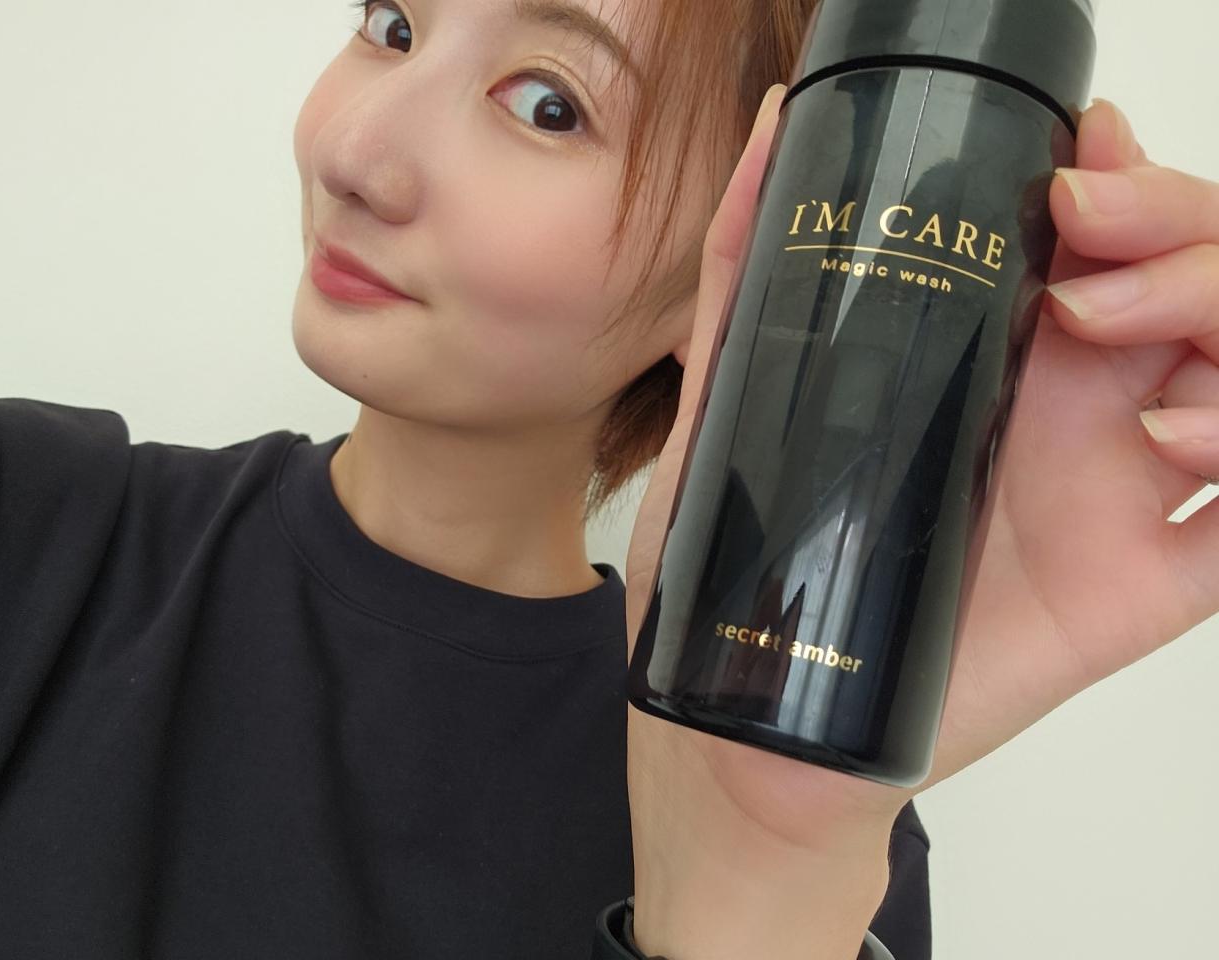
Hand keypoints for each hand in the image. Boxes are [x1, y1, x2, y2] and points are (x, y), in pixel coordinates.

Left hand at [621, 91, 1218, 957]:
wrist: (767, 718)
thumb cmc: (755, 561)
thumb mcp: (733, 399)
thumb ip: (750, 271)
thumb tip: (773, 132)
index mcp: (993, 347)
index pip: (1111, 229)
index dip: (1124, 179)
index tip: (1073, 168)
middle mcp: (1073, 400)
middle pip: (1198, 270)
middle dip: (1174, 225)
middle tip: (1083, 241)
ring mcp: (1118, 484)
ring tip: (1115, 339)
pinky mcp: (1141, 580)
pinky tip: (1176, 438)